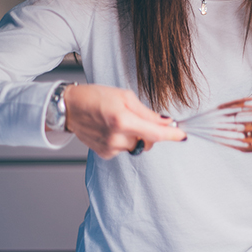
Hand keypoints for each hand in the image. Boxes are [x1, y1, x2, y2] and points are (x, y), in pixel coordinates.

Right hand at [62, 84, 185, 158]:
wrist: (69, 108)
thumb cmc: (96, 96)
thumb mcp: (124, 97)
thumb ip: (147, 113)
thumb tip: (166, 122)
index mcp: (122, 120)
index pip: (155, 133)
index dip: (172, 135)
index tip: (183, 135)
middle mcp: (116, 137)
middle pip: (148, 141)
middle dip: (150, 132)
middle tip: (140, 118)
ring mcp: (110, 148)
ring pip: (136, 146)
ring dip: (135, 136)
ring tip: (120, 121)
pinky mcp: (105, 154)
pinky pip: (124, 149)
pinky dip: (123, 140)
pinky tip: (111, 129)